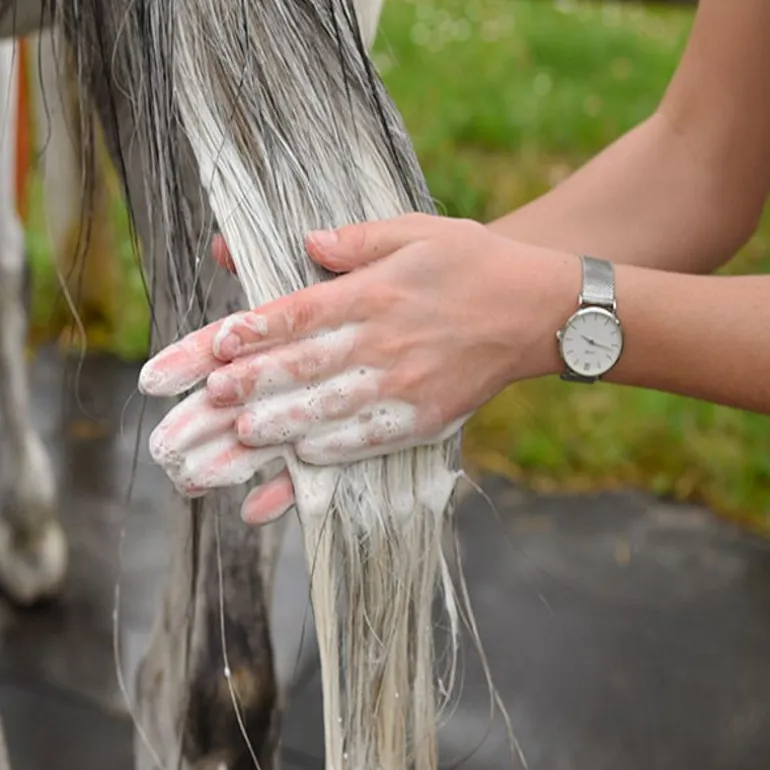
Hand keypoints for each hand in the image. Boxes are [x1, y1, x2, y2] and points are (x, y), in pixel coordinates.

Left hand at [139, 213, 579, 522]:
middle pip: (304, 366)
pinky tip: (301, 460)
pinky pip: (373, 437)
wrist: (538, 310)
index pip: (300, 313)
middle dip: (248, 384)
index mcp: (376, 292)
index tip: (212, 347)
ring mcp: (406, 383)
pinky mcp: (427, 415)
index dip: (253, 332)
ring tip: (239, 435)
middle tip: (203, 400)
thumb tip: (307, 243)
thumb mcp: (417, 231)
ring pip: (330, 408)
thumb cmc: (472, 263)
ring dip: (280, 424)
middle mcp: (385, 339)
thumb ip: (358, 239)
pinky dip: (334, 450)